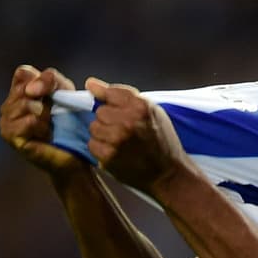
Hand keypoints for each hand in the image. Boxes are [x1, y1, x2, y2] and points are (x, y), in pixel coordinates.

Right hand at [0, 65, 86, 177]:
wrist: (74, 152)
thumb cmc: (68, 122)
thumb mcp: (64, 91)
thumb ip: (50, 78)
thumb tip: (30, 90)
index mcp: (18, 91)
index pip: (23, 72)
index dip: (41, 80)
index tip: (53, 93)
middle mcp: (7, 105)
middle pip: (25, 88)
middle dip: (46, 100)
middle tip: (52, 115)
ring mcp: (5, 122)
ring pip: (26, 104)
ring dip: (45, 115)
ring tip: (48, 126)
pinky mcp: (11, 136)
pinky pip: (29, 120)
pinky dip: (42, 127)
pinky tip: (45, 135)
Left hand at [85, 78, 193, 193]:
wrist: (168, 174)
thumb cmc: (161, 141)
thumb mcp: (150, 111)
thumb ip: (120, 95)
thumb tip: (89, 84)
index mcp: (140, 106)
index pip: (110, 93)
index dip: (113, 103)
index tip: (118, 112)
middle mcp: (128, 121)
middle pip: (100, 111)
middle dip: (109, 120)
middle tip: (124, 131)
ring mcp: (117, 139)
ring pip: (94, 127)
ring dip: (103, 134)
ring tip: (120, 143)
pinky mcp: (109, 156)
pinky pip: (92, 144)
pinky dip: (101, 149)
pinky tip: (116, 152)